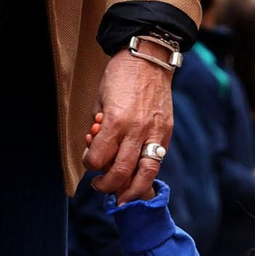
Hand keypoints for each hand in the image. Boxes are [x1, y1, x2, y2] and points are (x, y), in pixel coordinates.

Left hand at [87, 50, 173, 202]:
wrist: (149, 57)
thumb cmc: (120, 76)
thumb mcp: (100, 100)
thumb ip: (99, 129)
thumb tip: (97, 152)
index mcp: (115, 120)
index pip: (97, 158)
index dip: (89, 164)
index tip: (89, 161)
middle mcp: (136, 130)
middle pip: (120, 172)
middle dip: (106, 186)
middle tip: (100, 186)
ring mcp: (154, 133)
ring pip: (144, 174)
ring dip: (131, 191)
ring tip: (122, 197)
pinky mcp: (166, 132)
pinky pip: (156, 162)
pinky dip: (145, 175)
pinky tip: (137, 179)